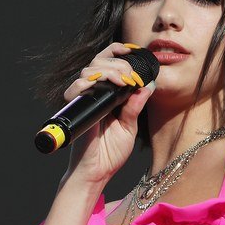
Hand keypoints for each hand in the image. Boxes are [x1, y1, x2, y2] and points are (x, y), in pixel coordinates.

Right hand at [63, 42, 155, 184]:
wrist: (97, 173)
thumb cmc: (110, 153)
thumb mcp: (129, 126)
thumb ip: (135, 106)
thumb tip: (148, 85)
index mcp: (106, 95)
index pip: (108, 63)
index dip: (118, 52)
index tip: (134, 51)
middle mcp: (93, 94)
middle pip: (98, 61)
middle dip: (118, 62)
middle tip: (132, 75)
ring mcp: (84, 101)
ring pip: (89, 70)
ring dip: (109, 70)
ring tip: (125, 81)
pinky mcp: (76, 109)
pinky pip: (76, 88)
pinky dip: (89, 82)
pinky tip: (108, 86)